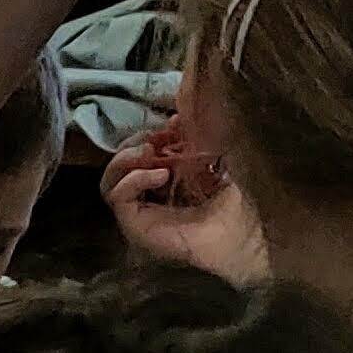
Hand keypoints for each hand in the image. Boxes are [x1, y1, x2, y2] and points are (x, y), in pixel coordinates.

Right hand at [104, 124, 268, 280]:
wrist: (242, 235)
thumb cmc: (234, 200)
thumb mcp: (213, 159)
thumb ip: (193, 139)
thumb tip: (176, 117)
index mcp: (164, 180)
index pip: (139, 153)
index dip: (150, 134)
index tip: (174, 124)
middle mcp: (147, 197)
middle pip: (119, 164)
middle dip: (135, 143)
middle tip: (159, 139)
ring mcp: (139, 213)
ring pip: (110, 180)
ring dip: (126, 159)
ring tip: (151, 153)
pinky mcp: (135, 226)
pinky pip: (117, 197)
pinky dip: (134, 179)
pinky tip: (160, 175)